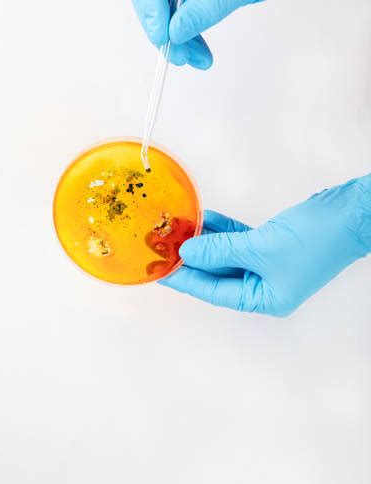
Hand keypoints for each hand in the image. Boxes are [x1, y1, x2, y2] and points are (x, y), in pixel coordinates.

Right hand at [131, 0, 352, 68]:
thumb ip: (206, 8)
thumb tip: (174, 34)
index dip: (150, 2)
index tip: (163, 34)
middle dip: (161, 27)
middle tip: (178, 56)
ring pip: (161, 9)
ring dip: (175, 38)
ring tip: (195, 60)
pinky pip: (177, 15)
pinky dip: (186, 36)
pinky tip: (199, 55)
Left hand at [160, 175, 370, 315]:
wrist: (350, 213)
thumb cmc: (318, 239)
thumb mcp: (261, 247)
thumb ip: (220, 249)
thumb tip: (187, 251)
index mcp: (265, 299)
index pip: (214, 291)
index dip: (185, 279)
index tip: (160, 270)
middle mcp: (265, 285)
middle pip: (218, 272)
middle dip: (193, 257)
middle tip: (164, 245)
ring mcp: (268, 264)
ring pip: (227, 254)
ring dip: (206, 240)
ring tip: (180, 227)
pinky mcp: (271, 244)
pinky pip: (238, 239)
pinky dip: (223, 229)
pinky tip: (205, 218)